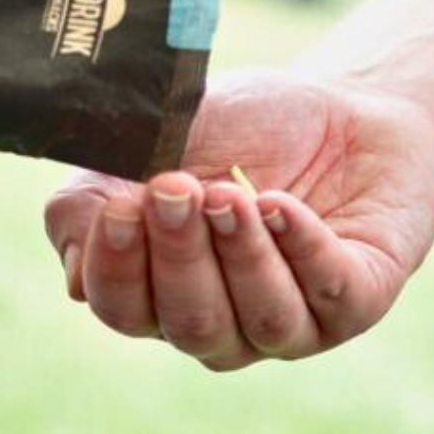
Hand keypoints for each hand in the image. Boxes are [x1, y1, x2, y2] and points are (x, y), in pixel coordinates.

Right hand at [44, 70, 433, 370]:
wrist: (344, 109)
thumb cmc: (248, 132)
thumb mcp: (164, 142)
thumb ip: (99, 195)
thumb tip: (74, 266)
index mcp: (166, 295)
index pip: (124, 309)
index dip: (117, 264)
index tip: (122, 204)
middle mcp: (228, 324)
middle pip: (190, 322)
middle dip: (180, 255)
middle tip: (177, 186)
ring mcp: (296, 321)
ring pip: (260, 318)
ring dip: (241, 255)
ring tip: (233, 192)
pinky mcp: (359, 301)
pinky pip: (329, 293)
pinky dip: (302, 249)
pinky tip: (282, 204)